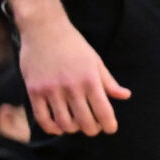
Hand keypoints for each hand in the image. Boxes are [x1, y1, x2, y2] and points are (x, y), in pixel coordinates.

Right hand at [19, 13, 129, 135]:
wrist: (43, 29)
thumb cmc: (73, 44)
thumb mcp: (95, 61)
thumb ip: (109, 82)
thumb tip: (126, 96)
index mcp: (90, 80)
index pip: (104, 111)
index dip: (109, 125)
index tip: (110, 129)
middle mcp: (71, 87)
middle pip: (85, 122)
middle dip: (92, 129)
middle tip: (94, 127)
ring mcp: (51, 90)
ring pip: (64, 123)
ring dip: (73, 129)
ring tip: (76, 124)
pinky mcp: (34, 91)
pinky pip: (42, 118)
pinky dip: (52, 128)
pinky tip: (58, 127)